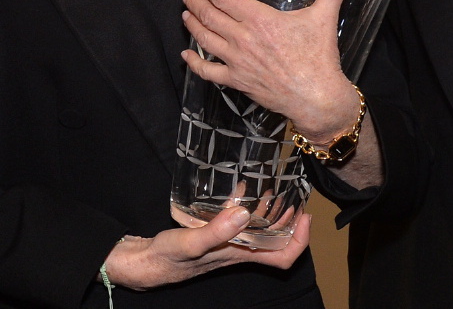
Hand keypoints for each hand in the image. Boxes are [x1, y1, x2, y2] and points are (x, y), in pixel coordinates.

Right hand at [100, 203, 310, 289]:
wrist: (147, 262)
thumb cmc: (169, 257)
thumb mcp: (192, 242)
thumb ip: (217, 231)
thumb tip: (245, 213)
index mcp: (240, 255)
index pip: (283, 257)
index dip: (300, 240)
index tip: (305, 216)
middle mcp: (239, 251)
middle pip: (276, 242)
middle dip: (290, 221)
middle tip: (294, 196)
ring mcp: (228, 244)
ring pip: (260, 232)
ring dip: (271, 213)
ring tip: (274, 189)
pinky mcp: (215, 235)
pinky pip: (240, 223)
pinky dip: (246, 208)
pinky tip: (239, 192)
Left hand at [181, 0, 360, 141]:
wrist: (317, 98)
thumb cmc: (319, 57)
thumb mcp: (325, 15)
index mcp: (260, 20)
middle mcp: (242, 39)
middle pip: (209, 15)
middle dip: (195, 2)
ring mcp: (237, 62)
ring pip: (205, 39)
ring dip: (192, 25)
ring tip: (186, 14)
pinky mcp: (237, 81)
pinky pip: (208, 72)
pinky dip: (194, 62)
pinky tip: (186, 54)